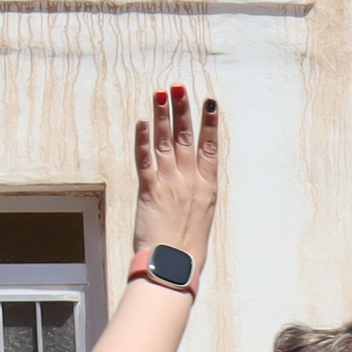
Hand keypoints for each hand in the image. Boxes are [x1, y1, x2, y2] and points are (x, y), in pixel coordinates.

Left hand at [130, 85, 221, 266]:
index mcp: (207, 186)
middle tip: (179, 86)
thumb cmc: (188, 248)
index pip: (209, 146)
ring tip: (161, 94)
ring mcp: (170, 183)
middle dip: (183, 109)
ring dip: (163, 116)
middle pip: (186, 137)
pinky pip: (145, 159)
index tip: (209, 102)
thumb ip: (195, 195)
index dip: (209, 123)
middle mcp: (190, 180)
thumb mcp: (201, 217)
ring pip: (166, 142)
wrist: (174, 265)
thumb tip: (193, 185)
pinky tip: (143, 121)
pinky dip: (143, 139)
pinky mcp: (149, 190)